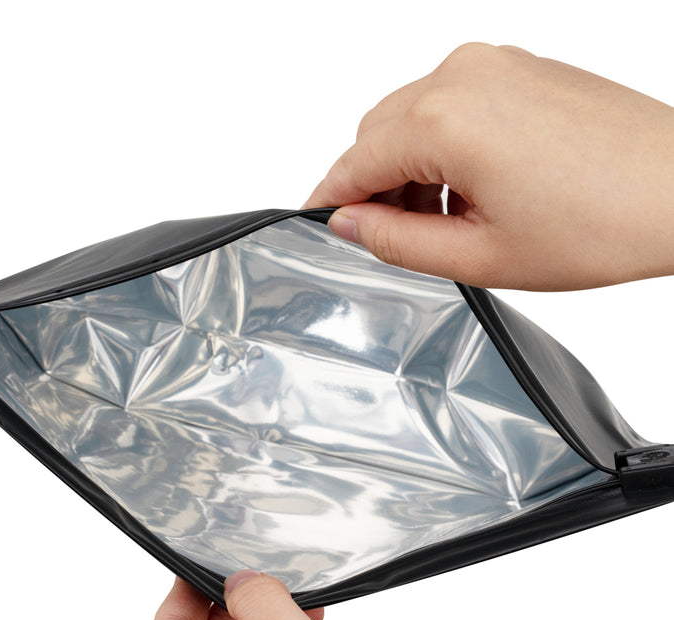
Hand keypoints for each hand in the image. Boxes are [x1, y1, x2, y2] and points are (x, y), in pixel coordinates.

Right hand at [305, 43, 673, 290]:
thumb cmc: (602, 222)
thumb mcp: (478, 254)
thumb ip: (396, 240)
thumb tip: (351, 224)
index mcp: (444, 118)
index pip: (354, 162)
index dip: (330, 199)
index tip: (318, 221)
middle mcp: (464, 74)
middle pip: (378, 132)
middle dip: (372, 186)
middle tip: (387, 237)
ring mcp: (497, 63)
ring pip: (413, 116)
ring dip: (410, 168)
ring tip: (441, 223)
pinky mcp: (521, 68)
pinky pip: (453, 103)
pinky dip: (444, 147)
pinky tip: (468, 190)